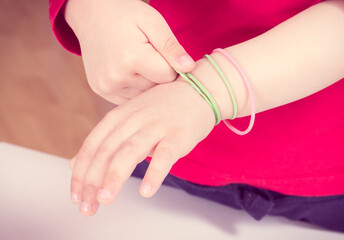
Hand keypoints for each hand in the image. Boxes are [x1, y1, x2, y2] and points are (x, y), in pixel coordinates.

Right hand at [65, 0, 194, 103]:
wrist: (92, 14)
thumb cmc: (126, 15)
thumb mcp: (153, 23)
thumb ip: (171, 47)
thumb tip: (189, 68)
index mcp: (131, 58)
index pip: (168, 76)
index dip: (170, 64)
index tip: (162, 52)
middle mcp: (116, 77)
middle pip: (156, 88)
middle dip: (158, 74)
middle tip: (148, 54)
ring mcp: (106, 86)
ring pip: (144, 95)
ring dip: (146, 82)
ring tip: (137, 61)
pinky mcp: (101, 90)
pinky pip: (130, 98)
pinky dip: (134, 87)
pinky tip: (128, 70)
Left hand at [69, 79, 214, 215]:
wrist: (198, 91)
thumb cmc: (162, 109)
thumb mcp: (128, 119)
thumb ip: (105, 141)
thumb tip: (74, 164)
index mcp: (119, 116)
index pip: (92, 146)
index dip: (80, 173)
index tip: (75, 197)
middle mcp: (134, 119)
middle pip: (107, 151)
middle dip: (92, 181)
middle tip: (86, 207)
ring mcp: (156, 125)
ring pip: (130, 151)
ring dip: (115, 176)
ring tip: (105, 199)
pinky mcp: (178, 135)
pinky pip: (165, 155)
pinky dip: (154, 173)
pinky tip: (146, 191)